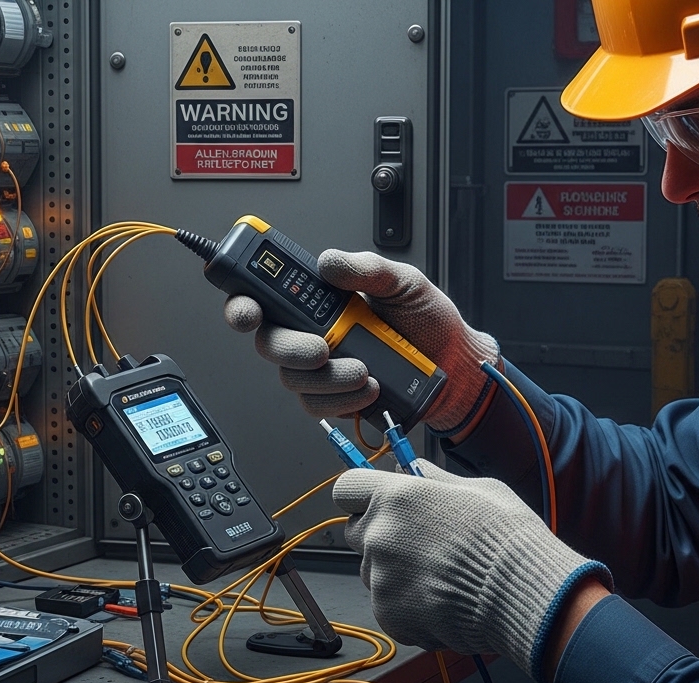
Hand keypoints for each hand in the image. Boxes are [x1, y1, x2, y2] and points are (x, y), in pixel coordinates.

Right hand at [223, 250, 498, 431]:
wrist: (456, 364)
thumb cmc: (428, 320)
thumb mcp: (403, 281)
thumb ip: (366, 268)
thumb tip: (328, 262)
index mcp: (320, 299)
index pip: (264, 296)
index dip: (241, 302)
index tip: (247, 311)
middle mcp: (313, 331)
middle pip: (269, 343)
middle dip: (290, 349)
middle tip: (321, 348)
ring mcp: (322, 367)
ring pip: (293, 379)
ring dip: (326, 378)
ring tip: (364, 370)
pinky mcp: (335, 397)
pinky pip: (318, 405)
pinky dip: (341, 400)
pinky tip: (370, 388)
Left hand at [335, 460, 610, 681]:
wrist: (521, 593)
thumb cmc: (506, 537)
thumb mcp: (477, 488)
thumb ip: (434, 478)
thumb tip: (412, 468)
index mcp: (396, 497)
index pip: (347, 488)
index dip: (359, 493)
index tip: (374, 500)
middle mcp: (379, 535)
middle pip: (354, 531)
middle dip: (377, 533)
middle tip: (416, 542)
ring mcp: (380, 578)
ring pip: (372, 571)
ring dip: (393, 571)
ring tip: (439, 576)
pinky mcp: (388, 614)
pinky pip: (387, 604)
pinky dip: (406, 604)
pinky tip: (441, 599)